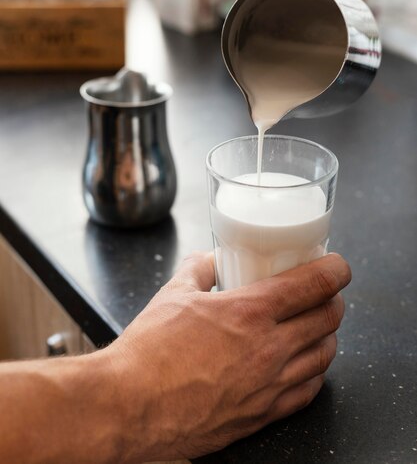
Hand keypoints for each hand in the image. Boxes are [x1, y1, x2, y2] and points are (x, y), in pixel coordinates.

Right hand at [107, 251, 350, 461]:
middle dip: (334, 300)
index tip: (338, 266)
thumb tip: (211, 259)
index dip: (335, 270)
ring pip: (324, 356)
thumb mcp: (174, 294)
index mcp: (250, 312)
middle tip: (326, 293)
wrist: (129, 406)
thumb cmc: (149, 352)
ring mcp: (269, 386)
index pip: (313, 284)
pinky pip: (308, 392)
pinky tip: (308, 366)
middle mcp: (269, 349)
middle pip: (327, 319)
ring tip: (320, 325)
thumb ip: (199, 270)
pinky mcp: (262, 415)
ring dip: (329, 335)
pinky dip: (316, 373)